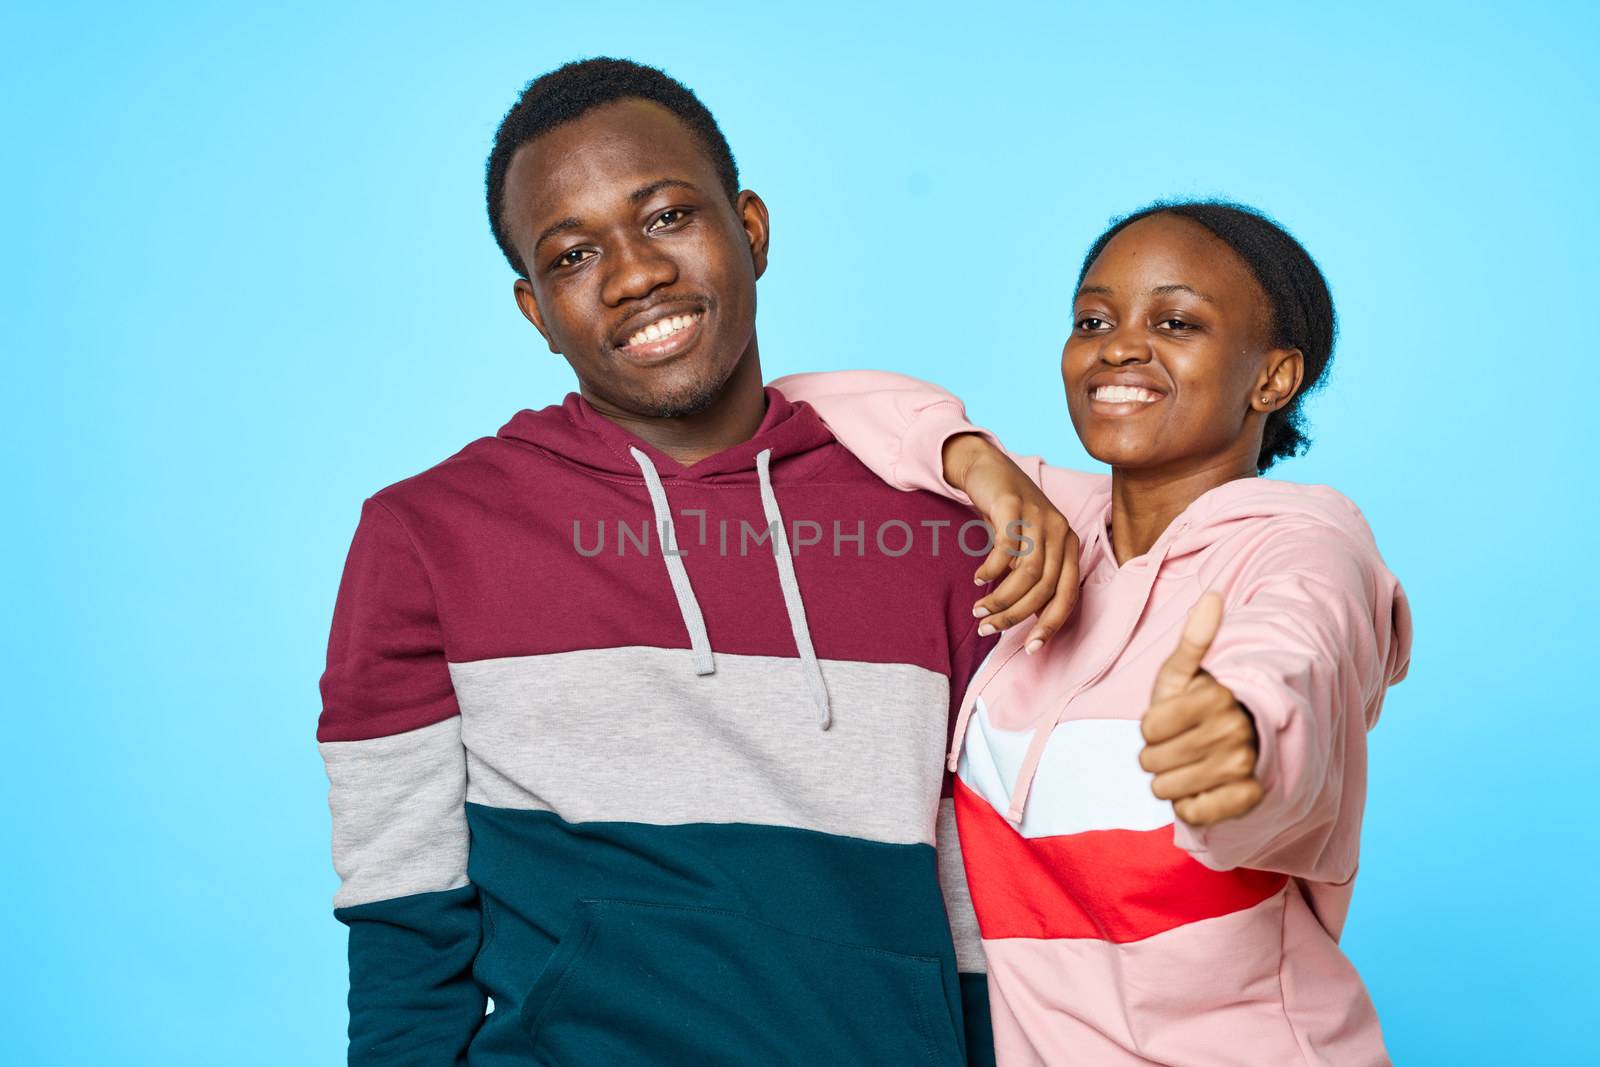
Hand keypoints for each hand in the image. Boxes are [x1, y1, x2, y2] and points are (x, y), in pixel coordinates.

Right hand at [942, 433, 1079, 652]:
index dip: (1050, 625)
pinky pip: (1006, 549)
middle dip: (1015, 615)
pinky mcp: (1013, 505)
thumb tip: (1030, 618)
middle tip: (988, 628)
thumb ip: (1034, 576)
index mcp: (1068, 545)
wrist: (986, 467)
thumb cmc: (1007, 515)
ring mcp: (1038, 517)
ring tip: (979, 610)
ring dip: (1000, 598)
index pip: (1067, 595)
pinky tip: (979, 578)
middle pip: (1044, 588)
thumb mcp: (1028, 545)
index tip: (1030, 648)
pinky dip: (991, 570)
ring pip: (1026, 573)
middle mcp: (1060, 531)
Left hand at [1138, 591, 1262, 826]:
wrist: (1234, 745)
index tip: (1168, 721)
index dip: (1149, 728)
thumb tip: (1214, 596)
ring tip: (1187, 767)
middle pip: (1154, 760)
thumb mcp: (1183, 673)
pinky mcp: (1248, 798)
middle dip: (1155, 756)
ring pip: (1168, 788)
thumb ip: (1194, 640)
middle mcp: (1236, 730)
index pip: (1149, 728)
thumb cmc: (1196, 706)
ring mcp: (1245, 765)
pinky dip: (1188, 806)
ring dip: (1168, 781)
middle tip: (1177, 747)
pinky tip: (1200, 790)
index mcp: (1217, 697)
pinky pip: (1194, 812)